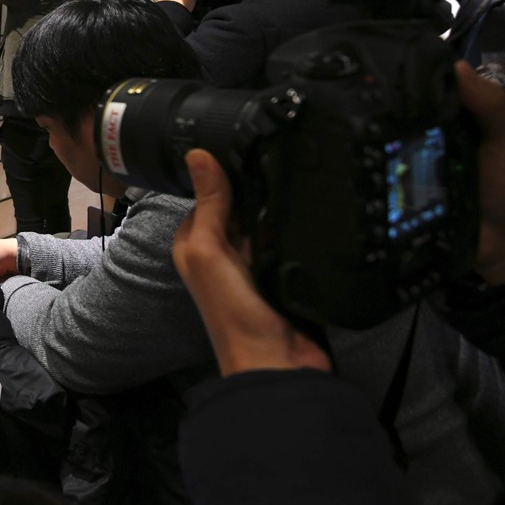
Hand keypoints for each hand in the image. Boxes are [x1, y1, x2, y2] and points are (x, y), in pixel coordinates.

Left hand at [172, 149, 330, 375]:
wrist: (277, 361)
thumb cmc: (232, 312)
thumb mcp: (209, 251)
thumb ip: (208, 205)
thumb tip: (196, 154)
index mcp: (193, 244)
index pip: (206, 194)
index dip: (221, 173)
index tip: (241, 144)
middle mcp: (220, 252)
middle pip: (238, 205)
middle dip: (252, 188)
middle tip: (275, 153)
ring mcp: (252, 263)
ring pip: (265, 220)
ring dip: (276, 206)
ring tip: (296, 175)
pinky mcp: (281, 272)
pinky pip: (287, 238)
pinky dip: (295, 226)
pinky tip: (310, 207)